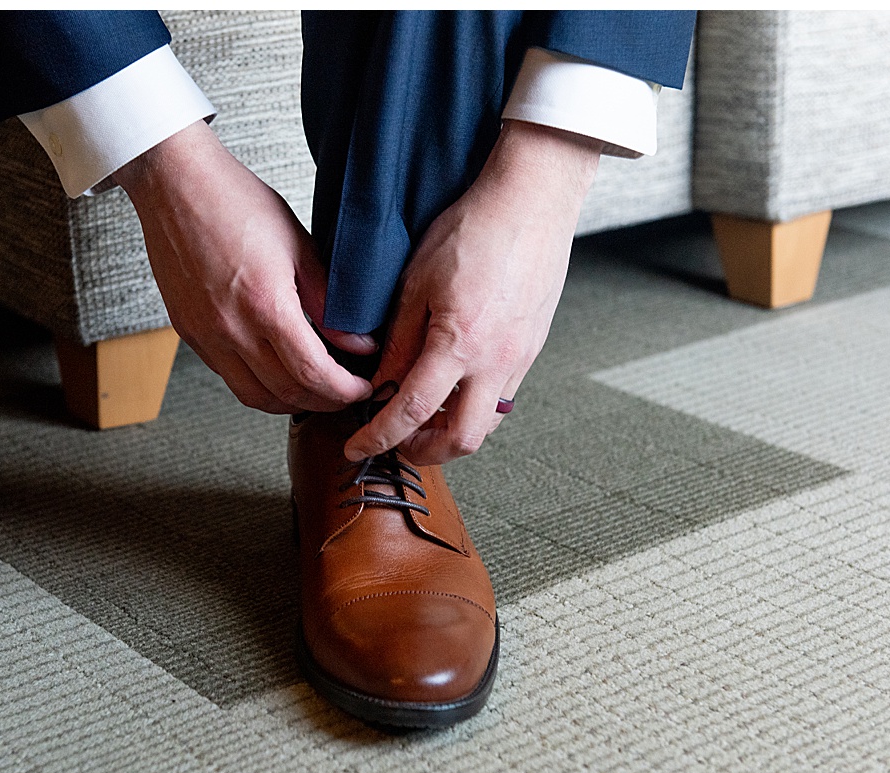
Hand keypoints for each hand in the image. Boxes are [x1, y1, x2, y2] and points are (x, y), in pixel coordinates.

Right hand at [114, 121, 374, 413]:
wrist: (175, 183)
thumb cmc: (235, 201)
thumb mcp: (299, 245)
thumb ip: (329, 301)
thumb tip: (359, 342)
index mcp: (264, 303)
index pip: (312, 373)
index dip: (344, 390)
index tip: (363, 387)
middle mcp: (230, 328)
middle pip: (286, 393)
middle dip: (324, 401)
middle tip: (348, 391)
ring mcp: (204, 334)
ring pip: (253, 396)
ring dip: (290, 402)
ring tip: (316, 389)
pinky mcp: (188, 333)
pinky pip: (228, 377)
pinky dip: (259, 385)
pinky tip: (278, 369)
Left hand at [342, 121, 602, 463]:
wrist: (531, 203)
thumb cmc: (473, 229)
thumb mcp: (417, 282)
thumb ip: (399, 340)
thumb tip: (380, 381)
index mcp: (459, 343)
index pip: (410, 411)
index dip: (378, 437)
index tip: (357, 448)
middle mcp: (496, 361)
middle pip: (462, 439)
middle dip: (424, 452)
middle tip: (397, 442)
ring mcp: (520, 357)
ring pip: (488, 423)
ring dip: (452, 431)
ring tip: (425, 416)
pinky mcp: (532, 348)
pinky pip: (504, 396)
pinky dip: (475, 404)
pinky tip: (456, 384)